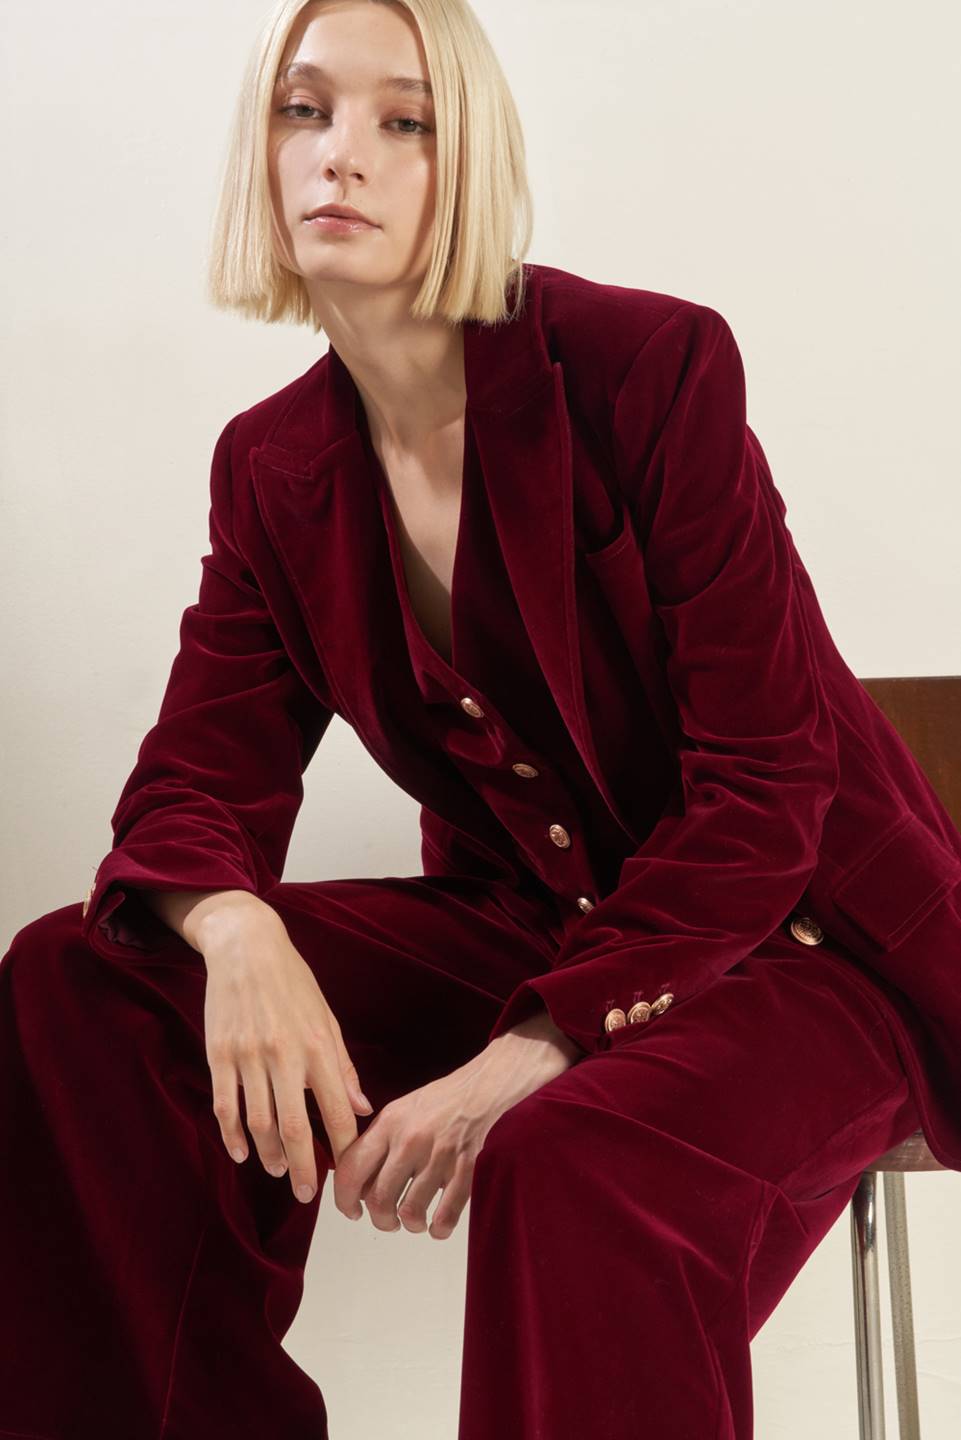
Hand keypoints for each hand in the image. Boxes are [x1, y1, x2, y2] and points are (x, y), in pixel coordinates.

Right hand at [200, 904, 371, 1203]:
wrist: (246, 948)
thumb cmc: (294, 984)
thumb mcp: (326, 1019)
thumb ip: (343, 1068)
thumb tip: (363, 1110)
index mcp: (317, 1047)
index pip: (336, 1110)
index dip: (344, 1146)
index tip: (348, 1170)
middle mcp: (284, 1055)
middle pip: (293, 1128)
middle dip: (304, 1168)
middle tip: (308, 1195)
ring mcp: (248, 1056)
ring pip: (257, 1123)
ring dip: (269, 1155)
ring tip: (279, 1171)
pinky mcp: (220, 1055)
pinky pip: (224, 1106)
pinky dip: (232, 1135)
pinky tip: (241, 1153)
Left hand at [333, 1006, 583, 1239]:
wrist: (479, 1090)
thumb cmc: (434, 1103)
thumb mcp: (396, 1112)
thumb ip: (375, 1143)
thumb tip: (354, 1182)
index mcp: (389, 1124)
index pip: (353, 1169)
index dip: (344, 1199)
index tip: (351, 1210)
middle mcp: (410, 1141)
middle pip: (380, 1198)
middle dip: (379, 1219)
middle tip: (384, 1221)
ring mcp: (439, 1157)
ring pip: (410, 1211)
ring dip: (407, 1225)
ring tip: (410, 1221)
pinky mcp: (464, 1170)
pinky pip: (446, 1214)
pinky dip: (438, 1228)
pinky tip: (435, 1226)